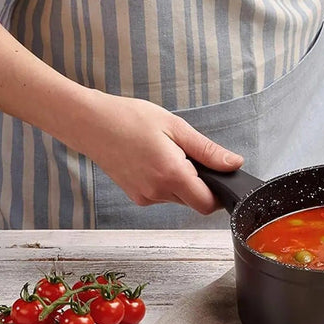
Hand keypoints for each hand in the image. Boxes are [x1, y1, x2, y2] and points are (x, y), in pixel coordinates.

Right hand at [74, 91, 243, 213]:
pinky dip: (166, 182)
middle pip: (194, 201)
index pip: (208, 204)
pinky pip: (163, 196)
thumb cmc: (128, 118)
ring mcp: (145, 197)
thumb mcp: (176, 127)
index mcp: (171, 175)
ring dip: (182, 182)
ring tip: (166, 153)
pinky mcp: (136, 196)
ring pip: (179, 199)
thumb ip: (208, 150)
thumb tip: (234, 164)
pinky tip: (154, 161)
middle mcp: (157, 192)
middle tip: (186, 154)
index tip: (219, 176)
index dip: (219, 194)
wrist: (89, 123)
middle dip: (200, 183)